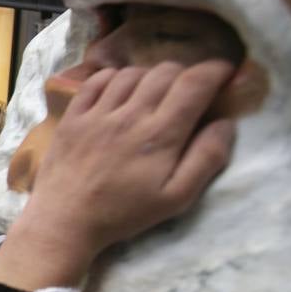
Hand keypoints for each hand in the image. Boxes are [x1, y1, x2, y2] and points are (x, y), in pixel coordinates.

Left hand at [26, 61, 235, 262]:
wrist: (64, 220)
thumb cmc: (123, 213)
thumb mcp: (176, 198)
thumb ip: (206, 158)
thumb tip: (226, 123)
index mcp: (160, 134)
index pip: (194, 83)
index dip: (216, 70)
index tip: (225, 72)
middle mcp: (130, 114)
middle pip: (166, 72)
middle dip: (186, 74)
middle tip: (189, 92)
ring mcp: (98, 112)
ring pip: (132, 72)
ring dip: (151, 76)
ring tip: (155, 94)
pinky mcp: (73, 115)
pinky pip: (96, 80)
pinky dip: (114, 78)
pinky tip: (120, 92)